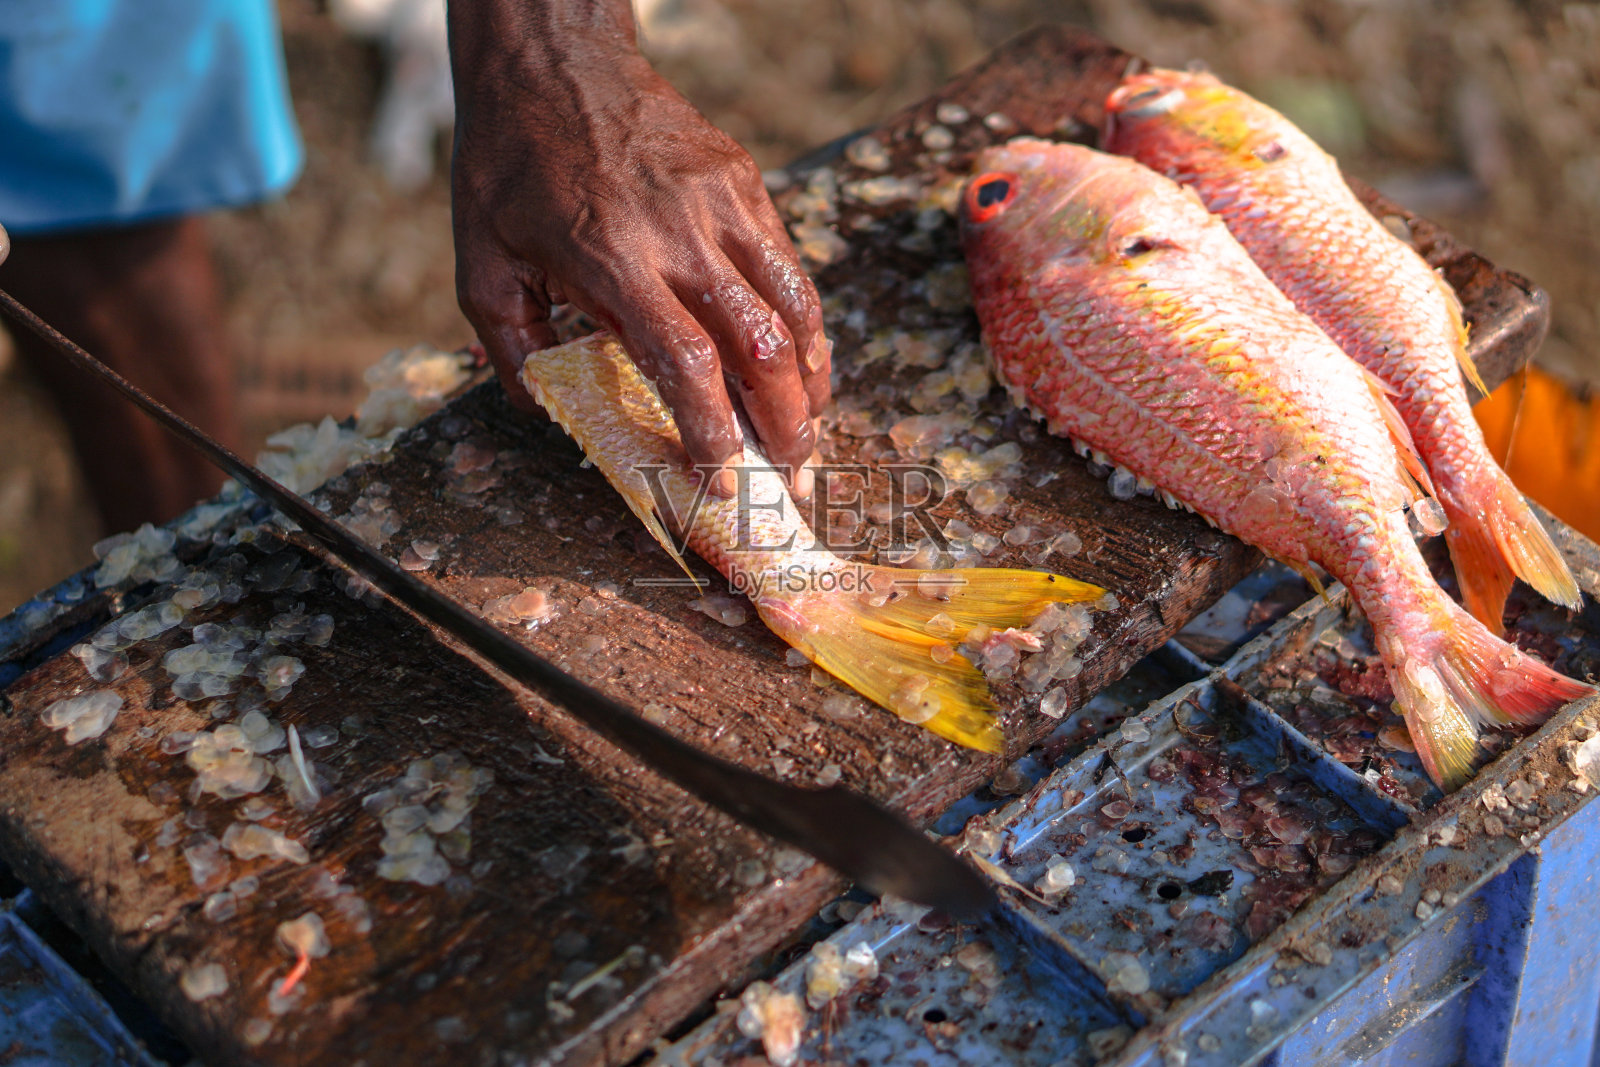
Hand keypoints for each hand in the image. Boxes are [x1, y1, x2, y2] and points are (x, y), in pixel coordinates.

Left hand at [447, 3, 829, 495]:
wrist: (553, 59)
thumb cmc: (511, 165)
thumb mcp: (480, 261)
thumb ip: (510, 347)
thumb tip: (545, 410)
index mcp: (613, 261)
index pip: (686, 362)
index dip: (711, 429)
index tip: (716, 476)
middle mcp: (681, 235)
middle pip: (760, 346)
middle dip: (784, 422)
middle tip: (785, 470)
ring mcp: (723, 205)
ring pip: (795, 308)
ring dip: (810, 380)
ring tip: (808, 426)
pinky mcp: (744, 183)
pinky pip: (790, 267)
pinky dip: (805, 325)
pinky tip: (800, 361)